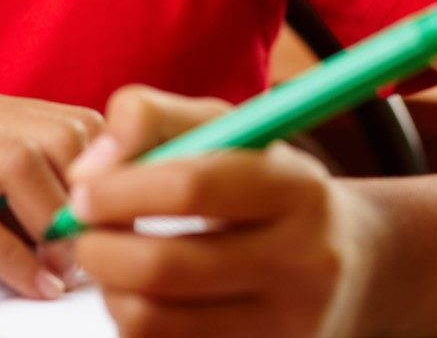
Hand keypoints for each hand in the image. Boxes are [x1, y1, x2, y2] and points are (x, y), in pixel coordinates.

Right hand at [0, 82, 102, 298]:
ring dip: (59, 224)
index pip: (60, 117)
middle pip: (52, 134)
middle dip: (95, 194)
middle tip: (111, 247)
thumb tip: (53, 215)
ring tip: (77, 268)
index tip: (126, 216)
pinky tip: (32, 283)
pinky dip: (8, 255)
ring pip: (17, 165)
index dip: (106, 166)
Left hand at [67, 86, 384, 337]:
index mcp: (297, 188)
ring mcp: (288, 327)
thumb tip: (88, 168)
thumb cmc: (270, 186)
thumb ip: (153, 119)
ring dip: (111, 292)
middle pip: (166, 267)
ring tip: (111, 264)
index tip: (83, 192)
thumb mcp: (230, 129)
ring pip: (156, 322)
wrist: (354, 264)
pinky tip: (143, 297)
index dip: (121, 189)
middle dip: (101, 249)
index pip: (194, 186)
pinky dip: (136, 325)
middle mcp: (304, 262)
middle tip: (82, 234)